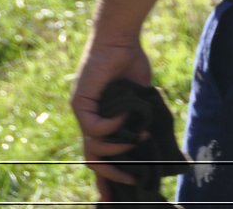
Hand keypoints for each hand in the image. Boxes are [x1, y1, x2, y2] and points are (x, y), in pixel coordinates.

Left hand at [71, 36, 153, 200]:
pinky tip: (127, 116)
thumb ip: (141, 119)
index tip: (117, 196)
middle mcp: (89, 121)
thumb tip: (151, 140)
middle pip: (93, 160)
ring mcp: (83, 114)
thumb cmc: (131, 63)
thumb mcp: (140, 98)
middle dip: (110, 176)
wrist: (120, 39)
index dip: (109, 176)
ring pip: (92, 148)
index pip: (101, 156)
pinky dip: (113, 127)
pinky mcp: (81, 104)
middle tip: (130, 183)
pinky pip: (95, 129)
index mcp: (102, 121)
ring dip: (116, 152)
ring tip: (137, 144)